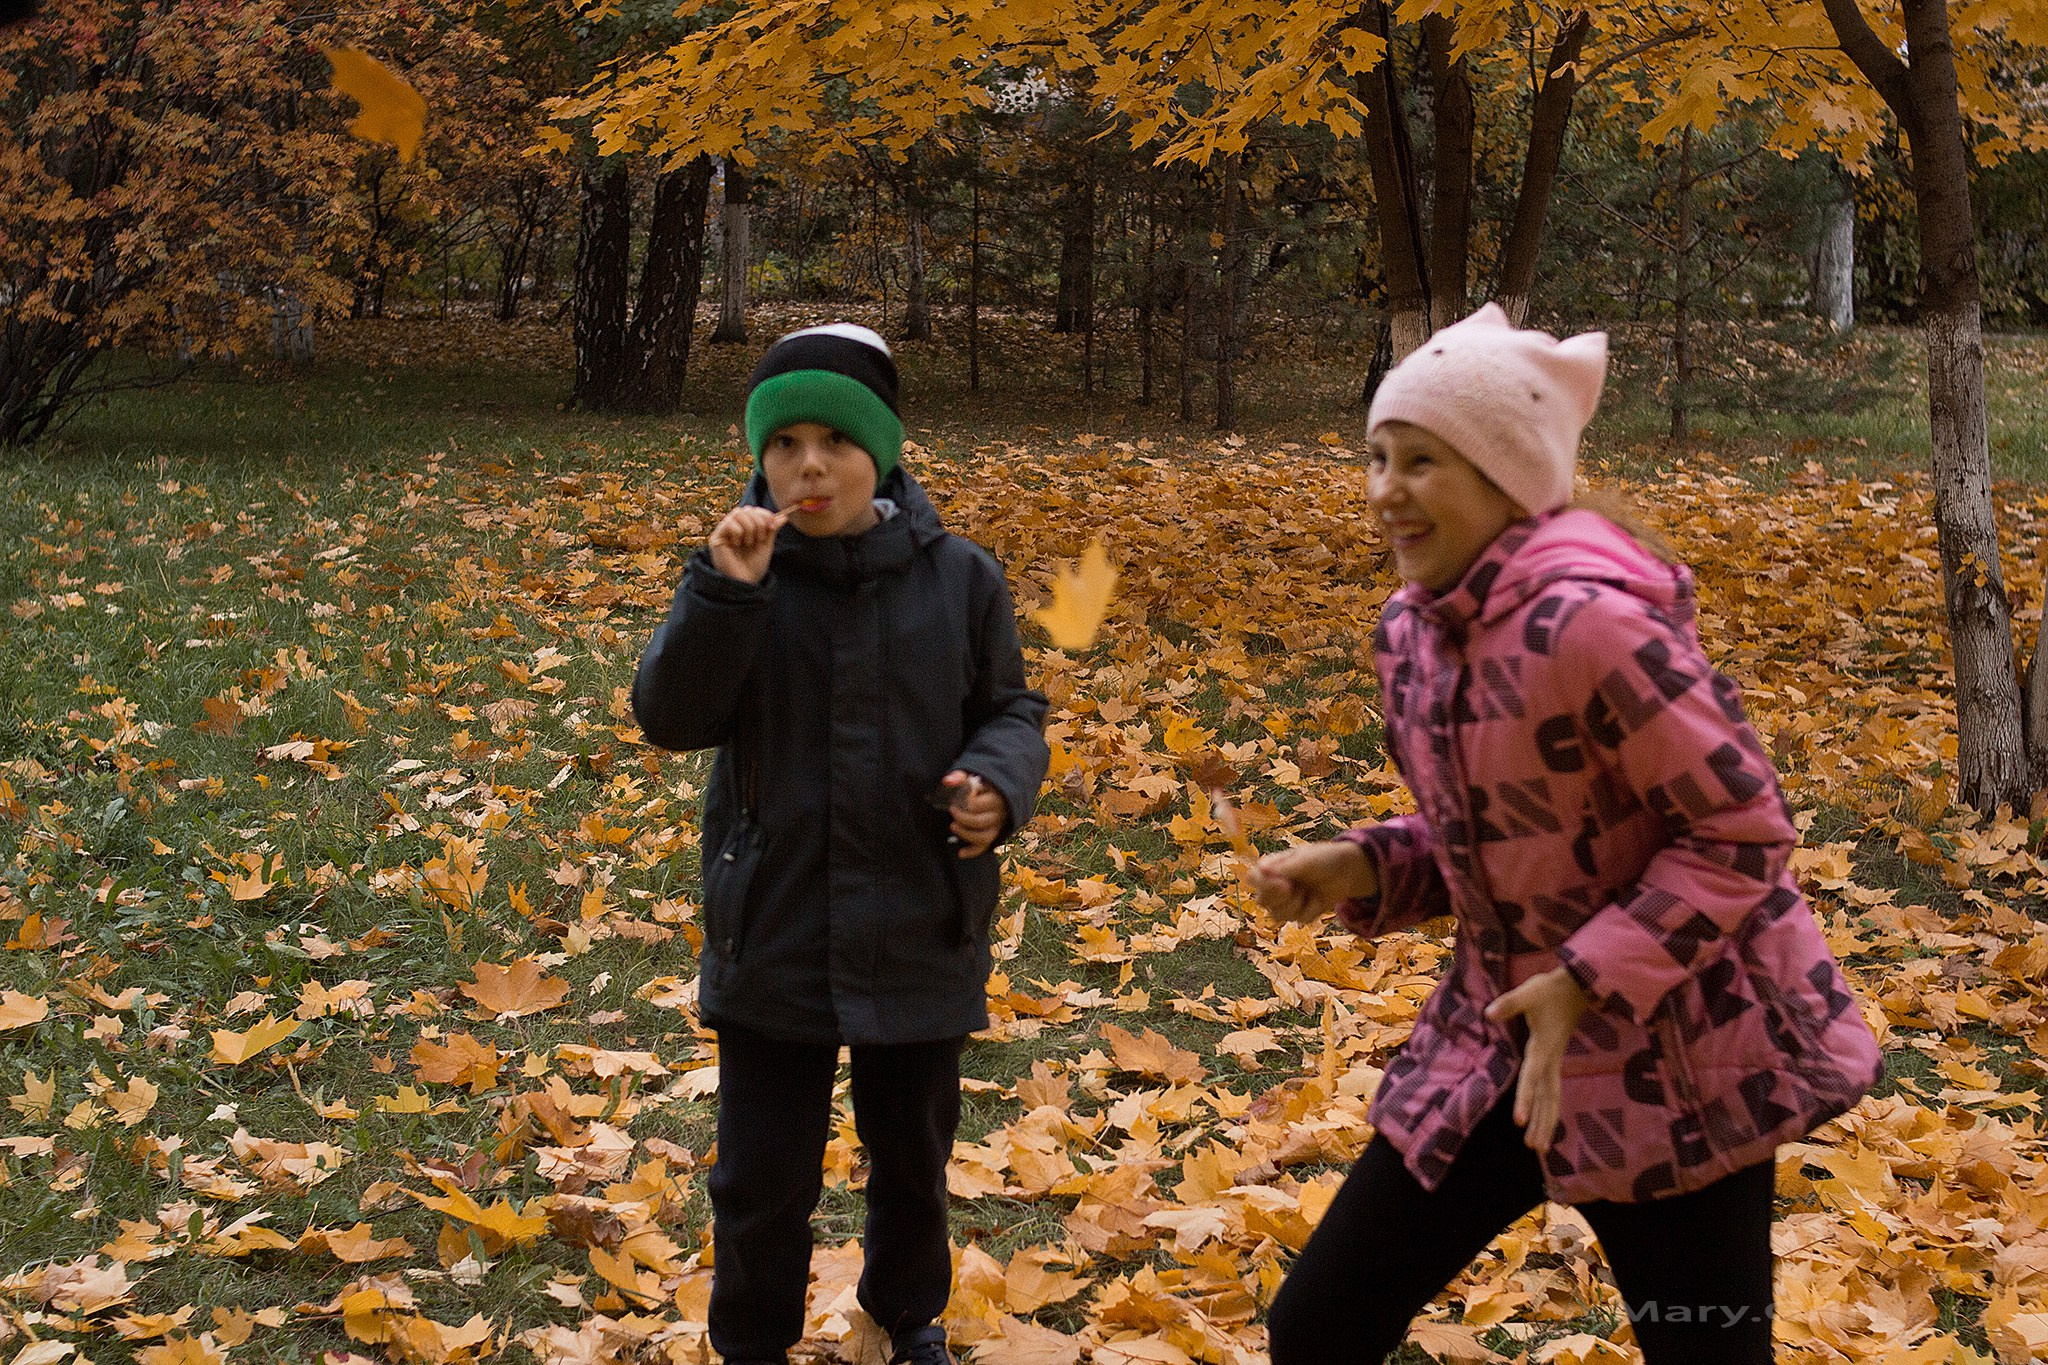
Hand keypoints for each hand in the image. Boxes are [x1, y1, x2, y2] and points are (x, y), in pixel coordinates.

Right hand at [708, 505, 788, 583]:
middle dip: (759, 522)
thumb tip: (784, 516)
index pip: (754, 510)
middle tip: (759, 539)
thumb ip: (772, 529)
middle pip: (747, 509)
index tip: (772, 527)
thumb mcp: (766, 545)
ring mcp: (723, 531)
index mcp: (744, 528)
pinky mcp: (716, 538)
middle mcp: (733, 527)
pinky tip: (737, 545)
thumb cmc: (754, 566)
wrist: (745, 582)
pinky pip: (729, 523)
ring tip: (748, 544)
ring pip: (738, 513)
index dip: (765, 515)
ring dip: (749, 528)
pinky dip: (738, 533)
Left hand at [942, 770, 1005, 858]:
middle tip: (951, 810)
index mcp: (995, 798)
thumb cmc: (980, 786)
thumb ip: (959, 778)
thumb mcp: (971, 778)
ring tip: (952, 826)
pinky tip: (960, 853)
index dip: (964, 803)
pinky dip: (972, 852)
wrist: (995, 793)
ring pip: (984, 837)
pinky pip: (984, 847)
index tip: (955, 800)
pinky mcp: (992, 835)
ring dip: (966, 834)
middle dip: (963, 818)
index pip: (978, 804)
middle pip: (981, 821)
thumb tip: (948, 781)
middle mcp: (999, 814)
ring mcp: (996, 826)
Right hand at [1247, 840, 1375, 925]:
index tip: (1285, 883)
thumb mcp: (1305, 859)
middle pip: (1262, 901)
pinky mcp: (1298, 914)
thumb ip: (1285, 867)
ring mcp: (1284, 902)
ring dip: (1297, 904)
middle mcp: (1273, 885)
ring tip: (1308, 889)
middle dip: (1282, 897)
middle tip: (1299, 887)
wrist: (1346, 873)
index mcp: (1270, 868)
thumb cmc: (1323, 859)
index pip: (1253, 878)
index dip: (1264, 884)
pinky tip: (1316, 899)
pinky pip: (1298, 920)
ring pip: (1278, 915)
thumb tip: (1262, 868)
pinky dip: (1310, 910)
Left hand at [1485, 966, 1590, 1153]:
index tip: (1519, 1121)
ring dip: (1546, 1122)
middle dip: (1541, 1123)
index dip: (1525, 1099)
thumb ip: (1509, 1004)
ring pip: (1552, 1098)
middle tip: (1533, 1147)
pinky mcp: (1556, 1059)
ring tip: (1538, 1147)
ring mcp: (1556, 1062)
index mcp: (1542, 1048)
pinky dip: (1549, 1109)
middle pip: (1547, 1098)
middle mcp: (1551, 1060)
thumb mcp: (1529, 993)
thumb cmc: (1551, 990)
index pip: (1532, 1078)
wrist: (1578, 986)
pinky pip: (1553, 1090)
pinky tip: (1545, 1122)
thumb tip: (1489, 1014)